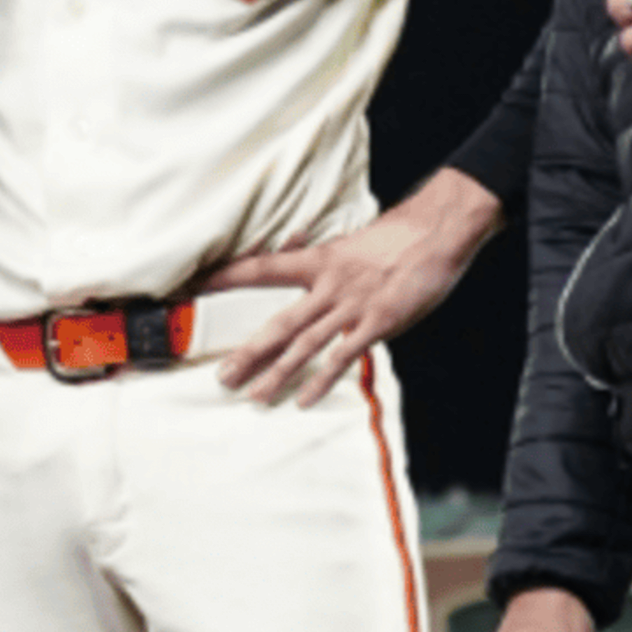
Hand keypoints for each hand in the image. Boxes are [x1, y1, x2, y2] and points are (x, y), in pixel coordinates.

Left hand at [208, 169, 503, 404]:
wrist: (436, 232)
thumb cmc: (397, 238)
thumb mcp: (352, 246)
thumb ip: (329, 268)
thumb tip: (311, 283)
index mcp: (318, 260)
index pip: (262, 267)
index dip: (227, 276)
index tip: (195, 285)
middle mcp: (328, 285)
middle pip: (279, 323)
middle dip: (249, 353)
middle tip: (223, 377)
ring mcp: (351, 306)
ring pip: (305, 345)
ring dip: (278, 374)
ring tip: (255, 396)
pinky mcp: (376, 323)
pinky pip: (342, 356)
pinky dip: (321, 379)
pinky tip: (303, 399)